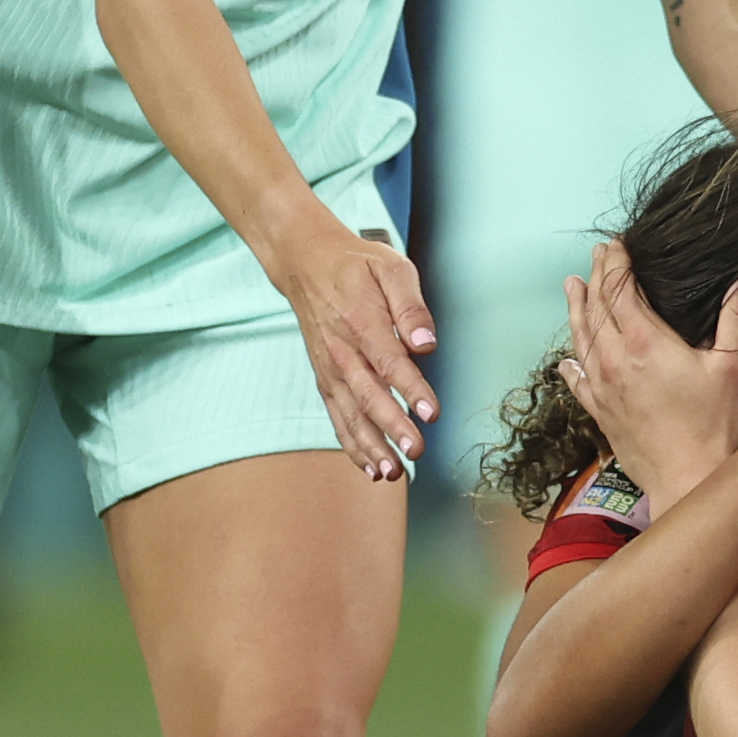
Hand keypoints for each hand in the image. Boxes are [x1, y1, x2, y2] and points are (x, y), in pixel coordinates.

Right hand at [269, 215, 440, 480]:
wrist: (307, 263)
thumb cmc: (357, 266)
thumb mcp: (391, 269)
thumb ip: (411, 307)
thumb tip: (427, 344)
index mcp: (362, 321)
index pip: (389, 360)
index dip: (410, 389)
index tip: (431, 413)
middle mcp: (342, 350)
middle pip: (368, 394)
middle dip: (392, 426)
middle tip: (416, 450)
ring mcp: (331, 369)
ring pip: (350, 413)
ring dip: (371, 446)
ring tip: (394, 473)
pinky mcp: (326, 380)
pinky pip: (338, 417)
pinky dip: (352, 445)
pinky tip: (372, 469)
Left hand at [561, 243, 737, 504]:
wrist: (688, 480)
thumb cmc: (714, 426)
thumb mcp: (732, 367)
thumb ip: (737, 317)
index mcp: (644, 342)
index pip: (620, 289)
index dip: (617, 263)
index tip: (616, 244)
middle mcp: (614, 360)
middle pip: (597, 308)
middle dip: (597, 277)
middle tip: (599, 255)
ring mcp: (602, 388)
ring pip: (581, 339)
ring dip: (577, 309)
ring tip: (572, 286)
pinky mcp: (600, 413)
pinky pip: (578, 381)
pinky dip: (571, 363)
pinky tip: (566, 359)